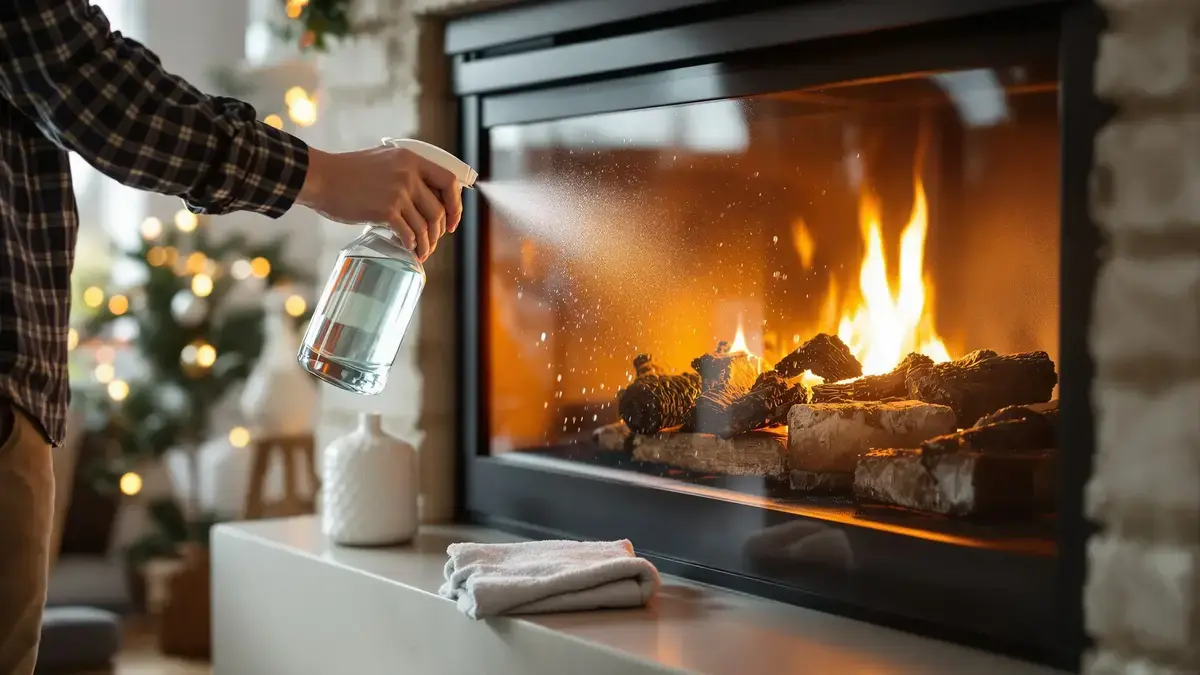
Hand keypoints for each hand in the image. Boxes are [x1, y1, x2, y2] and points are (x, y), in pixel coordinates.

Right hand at [297, 146, 463, 260]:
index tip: (452, 221)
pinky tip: (408, 250)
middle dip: (439, 231)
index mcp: (411, 159)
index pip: (449, 181)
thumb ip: (407, 172)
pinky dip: (411, 245)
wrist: (322, 178)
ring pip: (425, 225)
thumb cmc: (349, 172)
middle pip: (439, 210)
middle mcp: (409, 174)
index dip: (456, 204)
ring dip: (426, 243)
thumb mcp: (384, 160)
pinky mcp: (386, 209)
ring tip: (421, 252)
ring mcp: (399, 192)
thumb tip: (427, 196)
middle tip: (432, 241)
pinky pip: (408, 233)